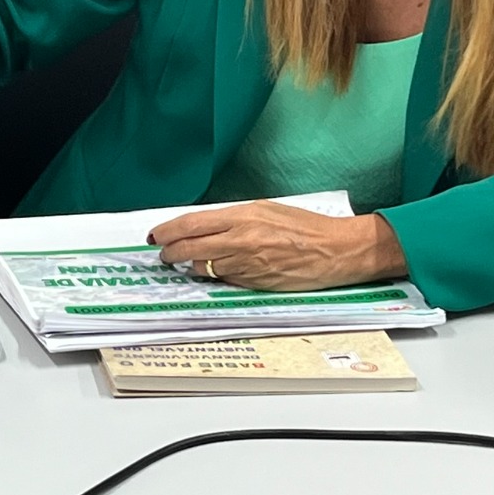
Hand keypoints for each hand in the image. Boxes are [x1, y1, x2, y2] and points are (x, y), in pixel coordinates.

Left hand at [147, 201, 406, 290]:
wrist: (337, 251)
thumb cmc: (305, 227)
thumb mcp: (266, 210)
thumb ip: (235, 218)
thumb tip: (208, 226)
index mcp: (242, 217)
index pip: (191, 224)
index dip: (168, 231)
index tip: (156, 235)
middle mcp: (240, 241)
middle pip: (189, 249)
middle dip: (170, 253)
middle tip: (163, 254)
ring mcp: (246, 265)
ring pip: (204, 268)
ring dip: (191, 268)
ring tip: (186, 264)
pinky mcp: (255, 284)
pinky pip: (226, 281)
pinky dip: (216, 277)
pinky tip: (216, 273)